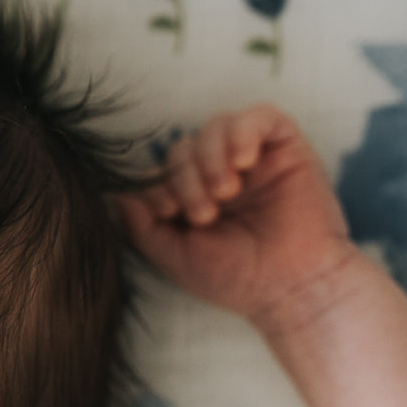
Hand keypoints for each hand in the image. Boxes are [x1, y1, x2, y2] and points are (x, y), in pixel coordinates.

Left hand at [116, 104, 355, 326]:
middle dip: (186, 176)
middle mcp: (223, 172)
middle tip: (204, 213)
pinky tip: (244, 162)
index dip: (161, 183)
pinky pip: (260, 116)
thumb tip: (114, 194)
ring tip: (226, 192)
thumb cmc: (236, 277)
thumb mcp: (174, 255)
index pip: (163, 166)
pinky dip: (244, 132)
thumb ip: (140, 226)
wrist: (292, 289)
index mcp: (195, 194)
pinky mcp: (287, 148)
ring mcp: (255, 159)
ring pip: (217, 126)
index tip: (171, 214)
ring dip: (211, 156)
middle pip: (185, 145)